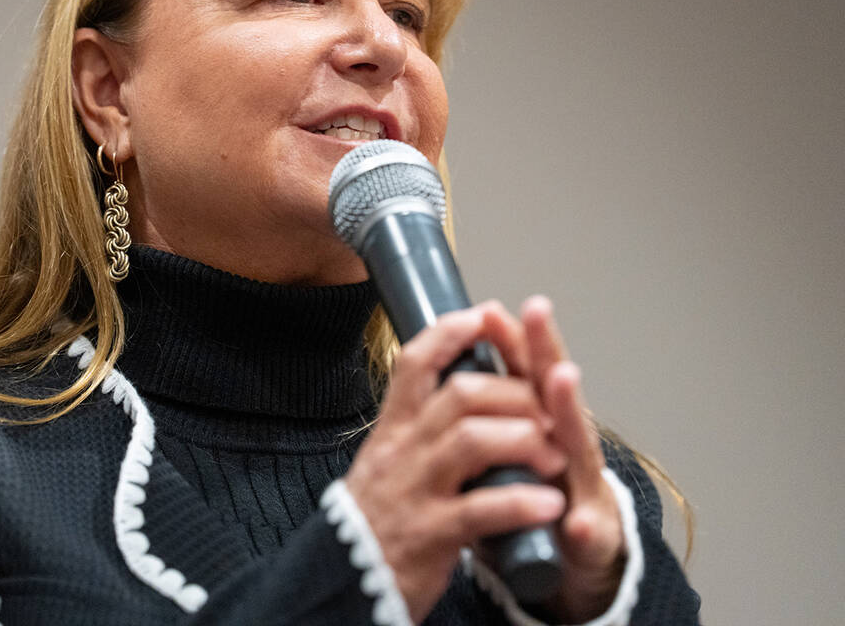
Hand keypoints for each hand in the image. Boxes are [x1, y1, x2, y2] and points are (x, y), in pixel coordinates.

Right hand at [344, 300, 626, 622]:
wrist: (341, 581)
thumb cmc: (376, 519)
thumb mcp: (385, 462)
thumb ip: (417, 429)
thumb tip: (459, 391)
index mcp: (392, 430)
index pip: (414, 362)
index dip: (451, 333)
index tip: (484, 315)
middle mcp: (401, 452)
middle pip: (460, 395)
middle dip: (514, 394)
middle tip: (546, 411)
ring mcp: (414, 491)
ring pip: (472, 440)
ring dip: (524, 440)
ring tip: (554, 456)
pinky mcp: (430, 535)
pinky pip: (481, 509)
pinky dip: (521, 503)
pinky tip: (548, 505)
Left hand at [518, 296, 626, 621]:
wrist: (569, 566)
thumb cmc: (532, 500)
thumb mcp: (502, 454)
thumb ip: (489, 414)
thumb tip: (457, 363)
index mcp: (536, 426)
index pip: (522, 373)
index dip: (510, 340)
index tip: (492, 309)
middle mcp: (564, 447)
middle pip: (554, 392)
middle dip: (546, 354)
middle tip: (534, 315)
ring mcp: (581, 488)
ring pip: (579, 448)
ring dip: (568, 412)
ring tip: (561, 378)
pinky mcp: (592, 537)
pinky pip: (589, 532)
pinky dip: (585, 526)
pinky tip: (579, 521)